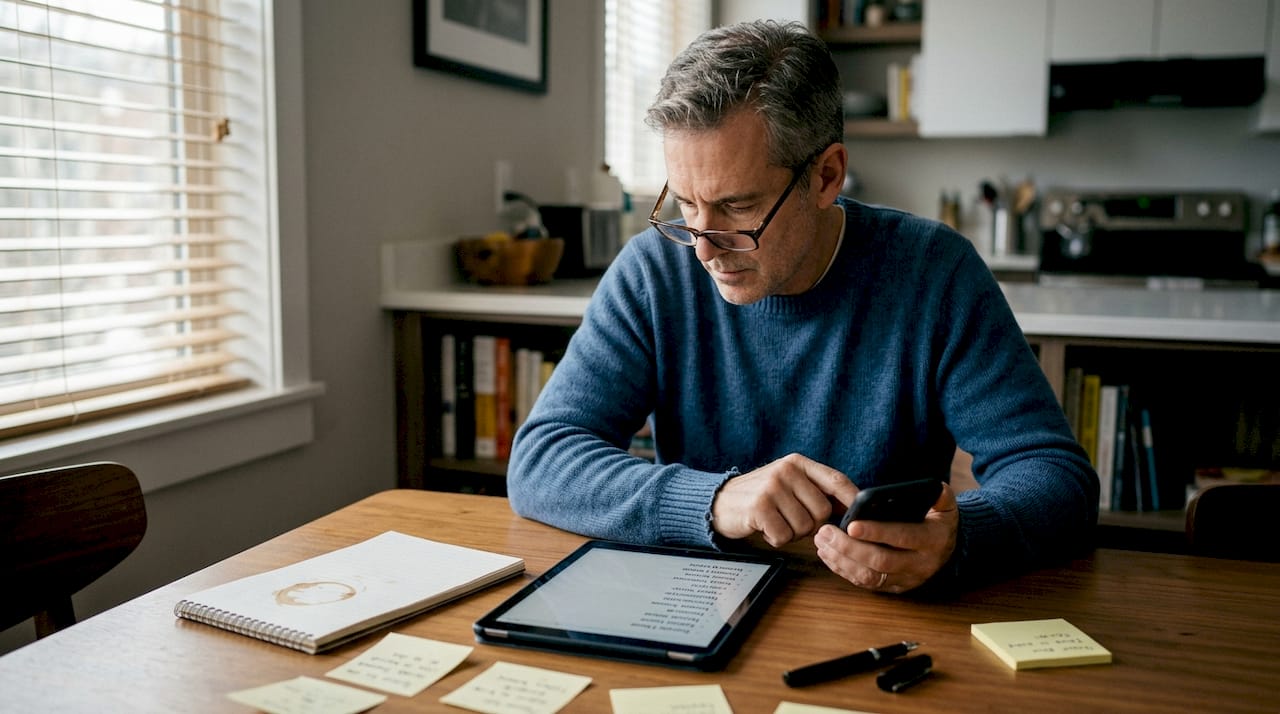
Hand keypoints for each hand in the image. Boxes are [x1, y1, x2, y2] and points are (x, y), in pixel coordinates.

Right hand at [711, 453, 857, 547]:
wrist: (719, 501)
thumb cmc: (760, 496)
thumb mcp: (788, 483)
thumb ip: (816, 489)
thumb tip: (851, 507)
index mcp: (797, 463)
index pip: (836, 481)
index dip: (852, 500)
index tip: (860, 516)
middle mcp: (786, 471)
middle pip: (823, 511)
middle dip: (811, 525)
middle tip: (791, 520)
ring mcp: (771, 488)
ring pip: (804, 527)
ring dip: (792, 533)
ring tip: (775, 522)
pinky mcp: (759, 507)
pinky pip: (784, 536)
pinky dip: (776, 539)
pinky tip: (764, 528)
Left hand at [814, 482, 958, 593]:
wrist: (947, 550)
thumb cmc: (939, 522)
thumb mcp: (946, 506)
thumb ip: (940, 495)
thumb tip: (934, 488)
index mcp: (933, 540)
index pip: (902, 537)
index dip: (877, 532)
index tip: (851, 524)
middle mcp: (920, 564)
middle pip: (880, 561)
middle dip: (849, 547)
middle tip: (826, 531)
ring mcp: (906, 579)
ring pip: (869, 576)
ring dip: (841, 560)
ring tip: (822, 541)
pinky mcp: (893, 587)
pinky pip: (865, 583)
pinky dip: (843, 569)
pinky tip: (828, 553)